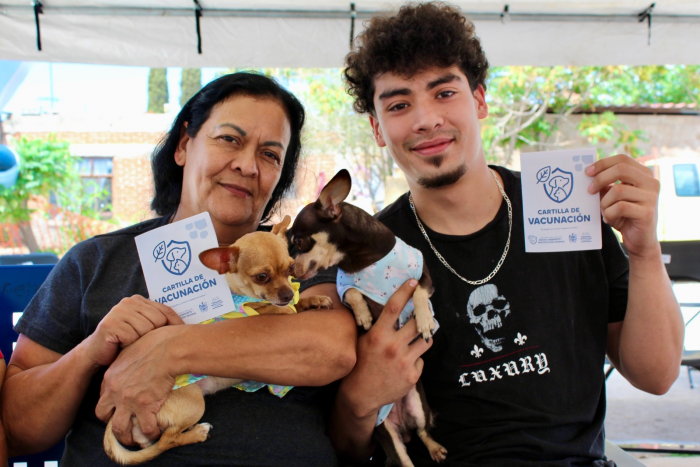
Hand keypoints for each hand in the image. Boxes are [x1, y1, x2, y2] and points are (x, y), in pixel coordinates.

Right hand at [83, 295, 182, 367]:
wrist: (96, 353)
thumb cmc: (124, 342)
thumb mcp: (144, 329)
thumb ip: (159, 323)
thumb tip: (186, 328)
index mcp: (139, 300)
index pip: (166, 310)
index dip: (175, 325)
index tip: (180, 337)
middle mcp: (129, 302)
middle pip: (158, 320)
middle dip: (154, 336)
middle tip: (142, 343)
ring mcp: (119, 312)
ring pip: (147, 330)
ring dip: (141, 342)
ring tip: (131, 344)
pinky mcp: (111, 324)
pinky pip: (133, 337)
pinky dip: (130, 346)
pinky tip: (122, 346)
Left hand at [95, 325, 182, 445]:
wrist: (168, 349)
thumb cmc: (155, 342)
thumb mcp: (131, 348)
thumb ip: (127, 358)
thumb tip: (136, 358)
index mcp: (110, 376)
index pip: (103, 395)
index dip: (110, 403)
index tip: (119, 405)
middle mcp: (114, 391)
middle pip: (102, 414)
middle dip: (111, 421)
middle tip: (123, 423)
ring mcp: (128, 401)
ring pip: (119, 429)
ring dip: (126, 436)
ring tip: (135, 438)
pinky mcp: (145, 407)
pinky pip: (145, 428)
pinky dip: (150, 433)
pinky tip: (155, 433)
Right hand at [339, 279, 431, 418]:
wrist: (360, 396)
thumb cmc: (359, 365)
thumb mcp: (362, 341)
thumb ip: (375, 327)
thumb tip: (385, 309)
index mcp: (378, 335)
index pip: (394, 307)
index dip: (405, 292)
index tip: (414, 282)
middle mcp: (393, 346)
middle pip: (417, 322)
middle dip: (422, 316)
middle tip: (424, 311)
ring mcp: (404, 361)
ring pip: (425, 340)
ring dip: (423, 337)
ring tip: (417, 337)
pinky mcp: (412, 375)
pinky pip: (421, 360)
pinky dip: (415, 359)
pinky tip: (405, 363)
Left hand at [587, 154, 660, 257]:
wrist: (639, 240)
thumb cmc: (624, 216)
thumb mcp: (612, 197)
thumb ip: (604, 185)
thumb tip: (588, 174)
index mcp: (644, 174)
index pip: (622, 159)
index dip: (603, 163)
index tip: (587, 172)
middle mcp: (651, 183)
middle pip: (621, 169)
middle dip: (600, 178)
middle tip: (589, 190)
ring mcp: (651, 197)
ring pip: (618, 191)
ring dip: (605, 202)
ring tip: (604, 211)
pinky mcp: (648, 213)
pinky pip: (621, 207)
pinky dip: (609, 213)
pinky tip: (609, 219)